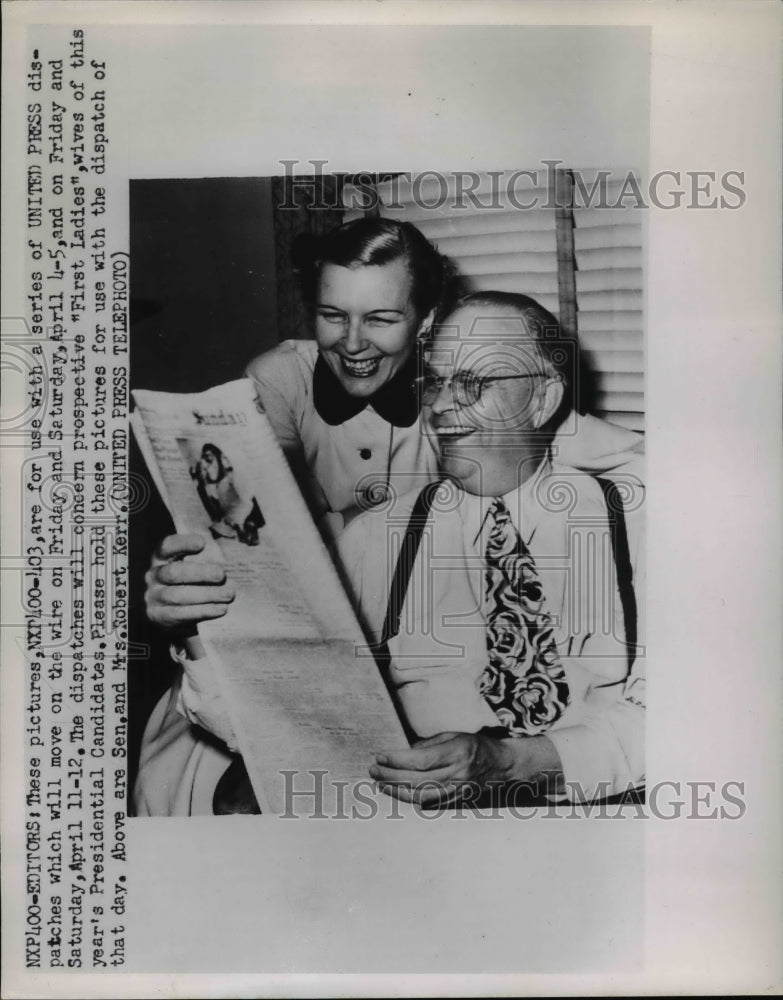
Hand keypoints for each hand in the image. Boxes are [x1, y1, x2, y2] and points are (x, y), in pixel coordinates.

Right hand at [144, 533, 234, 633]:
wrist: (176, 612)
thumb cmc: (192, 580)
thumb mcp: (195, 563)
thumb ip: (204, 552)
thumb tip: (221, 547)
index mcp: (161, 557)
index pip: (167, 546)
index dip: (183, 543)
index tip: (202, 543)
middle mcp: (154, 575)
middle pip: (174, 572)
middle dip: (200, 573)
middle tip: (222, 575)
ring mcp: (154, 596)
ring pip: (179, 595)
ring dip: (207, 594)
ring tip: (228, 594)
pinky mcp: (158, 616)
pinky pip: (181, 614)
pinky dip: (204, 611)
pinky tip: (221, 608)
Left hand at [369, 731, 563, 805]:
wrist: (503, 765)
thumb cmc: (477, 745)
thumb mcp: (454, 734)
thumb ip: (429, 743)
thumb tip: (404, 751)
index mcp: (457, 752)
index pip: (421, 760)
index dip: (397, 760)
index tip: (381, 756)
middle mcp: (458, 773)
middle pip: (417, 779)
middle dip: (391, 776)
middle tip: (373, 770)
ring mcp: (458, 790)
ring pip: (421, 795)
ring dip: (396, 790)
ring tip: (380, 783)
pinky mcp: (457, 800)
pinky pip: (430, 803)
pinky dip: (410, 799)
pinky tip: (397, 793)